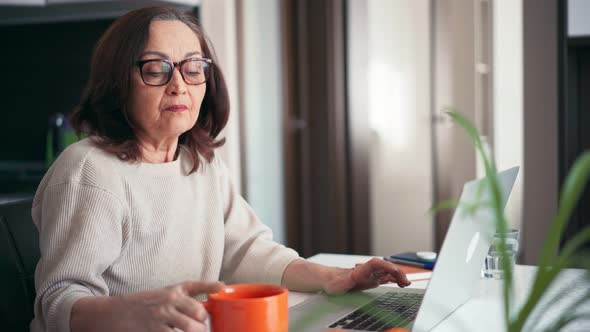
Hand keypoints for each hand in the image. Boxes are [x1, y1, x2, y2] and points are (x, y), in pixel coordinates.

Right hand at [72, 281, 224, 331]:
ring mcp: (162, 316)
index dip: (212, 287)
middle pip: (199, 312)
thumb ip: (181, 298)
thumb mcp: (160, 295)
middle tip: (199, 328)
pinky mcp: (154, 331)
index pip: (197, 286)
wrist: (109, 314)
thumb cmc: (138, 306)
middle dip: (203, 323)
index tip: (223, 289)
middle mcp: (169, 301)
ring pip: (191, 328)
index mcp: (172, 291)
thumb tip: (204, 306)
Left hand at [323, 258, 410, 294]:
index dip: (386, 266)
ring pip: (388, 272)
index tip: (395, 272)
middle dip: (397, 272)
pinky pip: (386, 278)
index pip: (375, 263)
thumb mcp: (337, 284)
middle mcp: (367, 271)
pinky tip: (401, 283)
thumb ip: (344, 282)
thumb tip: (348, 280)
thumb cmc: (333, 281)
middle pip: (385, 267)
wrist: (331, 280)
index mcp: (359, 271)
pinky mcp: (372, 280)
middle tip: (405, 282)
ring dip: (398, 276)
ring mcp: (371, 275)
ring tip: (406, 283)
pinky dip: (395, 280)